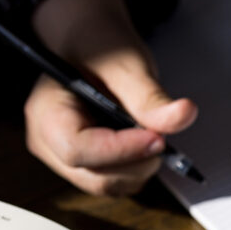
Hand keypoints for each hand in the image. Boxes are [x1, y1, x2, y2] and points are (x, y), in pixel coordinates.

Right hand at [25, 0, 196, 195]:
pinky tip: (142, 140)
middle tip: (161, 132)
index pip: (77, 150)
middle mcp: (49, 142)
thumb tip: (183, 115)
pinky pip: (118, 183)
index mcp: (47, 111)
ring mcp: (66, 160)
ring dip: (141, 165)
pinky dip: (138, 167)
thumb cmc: (99, 47)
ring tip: (148, 130)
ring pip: (110, 185)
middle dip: (138, 161)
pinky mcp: (87, 167)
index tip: (157, 138)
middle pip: (97, 177)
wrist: (93, 44)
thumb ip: (150, 95)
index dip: (121, 150)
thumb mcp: (126, 63)